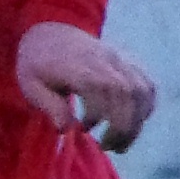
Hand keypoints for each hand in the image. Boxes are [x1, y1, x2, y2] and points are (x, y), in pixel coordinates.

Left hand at [15, 21, 155, 152]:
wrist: (51, 31)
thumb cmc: (38, 63)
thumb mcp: (32, 85)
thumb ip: (49, 106)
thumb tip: (66, 130)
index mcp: (80, 66)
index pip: (103, 90)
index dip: (100, 115)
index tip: (83, 130)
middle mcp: (105, 60)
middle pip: (127, 93)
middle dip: (123, 126)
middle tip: (110, 147)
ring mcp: (120, 60)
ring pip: (142, 91)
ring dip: (137, 121)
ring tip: (121, 142)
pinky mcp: (129, 63)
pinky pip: (148, 86)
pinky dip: (145, 107)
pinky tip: (133, 123)